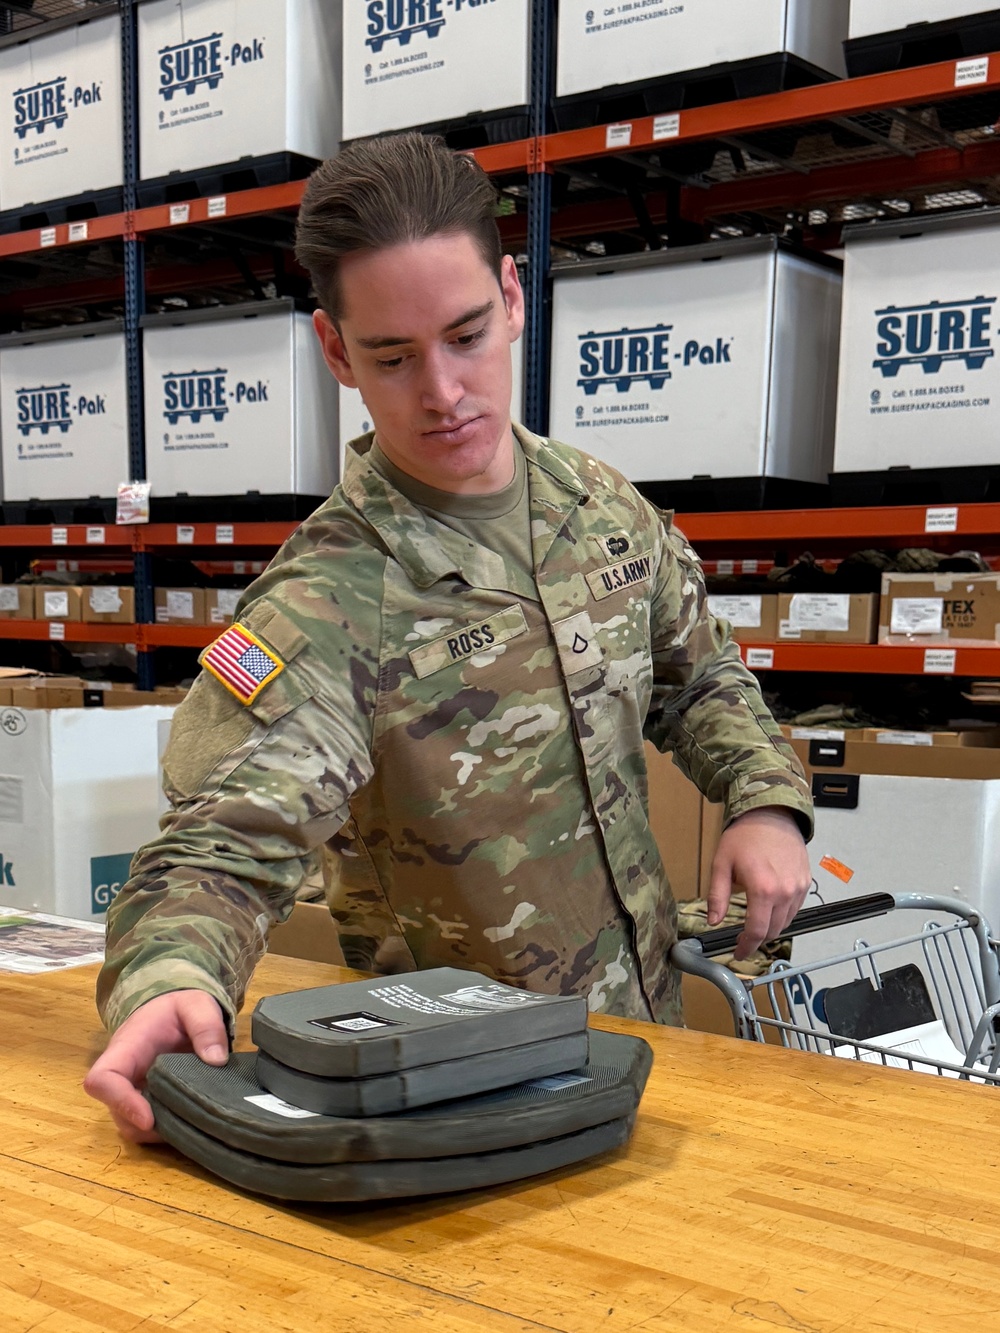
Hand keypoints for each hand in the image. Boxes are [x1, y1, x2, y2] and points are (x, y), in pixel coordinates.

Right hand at [83, 990, 227, 1143]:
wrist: (174, 1011)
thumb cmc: (179, 1007)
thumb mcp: (197, 1004)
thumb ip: (207, 1026)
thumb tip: (216, 1060)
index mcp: (127, 1048)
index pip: (102, 1079)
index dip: (120, 1102)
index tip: (148, 1118)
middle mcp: (124, 1075)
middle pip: (116, 1112)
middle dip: (146, 1125)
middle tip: (185, 1121)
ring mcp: (134, 1092)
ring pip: (132, 1125)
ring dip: (159, 1131)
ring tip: (192, 1120)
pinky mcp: (148, 1102)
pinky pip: (148, 1127)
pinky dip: (167, 1131)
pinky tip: (193, 1121)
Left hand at [707, 807, 811, 961]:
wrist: (772, 815)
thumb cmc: (745, 836)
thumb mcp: (721, 864)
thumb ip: (717, 897)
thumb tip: (714, 921)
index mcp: (762, 890)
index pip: (757, 931)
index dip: (746, 946)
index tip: (738, 953)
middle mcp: (785, 892)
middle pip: (773, 931)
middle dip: (757, 938)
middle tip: (744, 938)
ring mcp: (798, 888)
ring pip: (786, 922)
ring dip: (771, 927)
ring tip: (756, 921)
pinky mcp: (806, 882)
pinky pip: (795, 908)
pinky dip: (783, 914)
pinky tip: (771, 906)